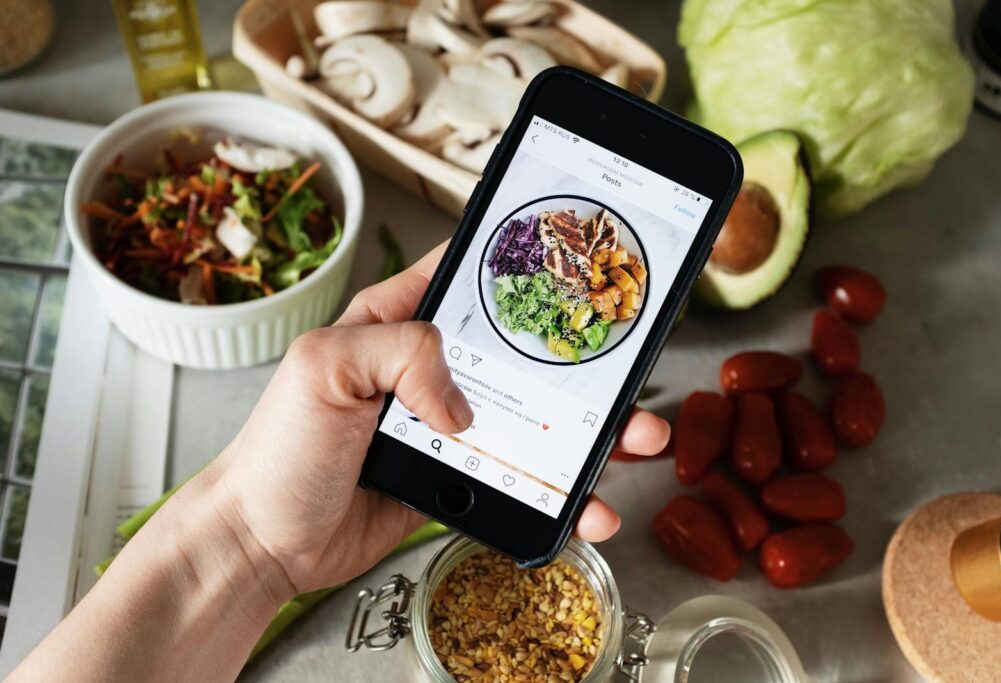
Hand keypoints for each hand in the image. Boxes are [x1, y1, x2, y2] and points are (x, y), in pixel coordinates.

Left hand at [214, 242, 670, 594]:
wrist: (265, 541)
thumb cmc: (277, 449)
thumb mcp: (324, 367)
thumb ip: (400, 352)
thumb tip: (464, 400)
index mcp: (395, 323)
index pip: (464, 277)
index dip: (517, 268)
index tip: (572, 267)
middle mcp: (427, 372)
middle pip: (520, 357)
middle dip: (580, 365)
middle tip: (627, 376)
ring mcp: (444, 427)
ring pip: (532, 422)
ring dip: (586, 434)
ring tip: (632, 443)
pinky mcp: (455, 479)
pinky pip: (517, 481)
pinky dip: (558, 495)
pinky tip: (587, 507)